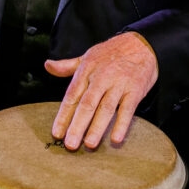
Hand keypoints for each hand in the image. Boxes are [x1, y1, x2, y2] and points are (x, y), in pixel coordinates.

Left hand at [44, 31, 157, 149]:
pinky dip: (122, 124)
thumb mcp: (88, 56)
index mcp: (86, 70)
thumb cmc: (111, 53)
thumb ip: (67, 66)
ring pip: (106, 108)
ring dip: (97, 127)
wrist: (141, 44)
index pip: (72, 95)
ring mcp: (119, 84)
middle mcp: (101, 77)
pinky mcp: (135, 89)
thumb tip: (47, 65)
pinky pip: (128, 108)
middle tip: (70, 145)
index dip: (63, 115)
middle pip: (87, 104)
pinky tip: (116, 138)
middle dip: (77, 125)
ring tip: (89, 144)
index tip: (57, 133)